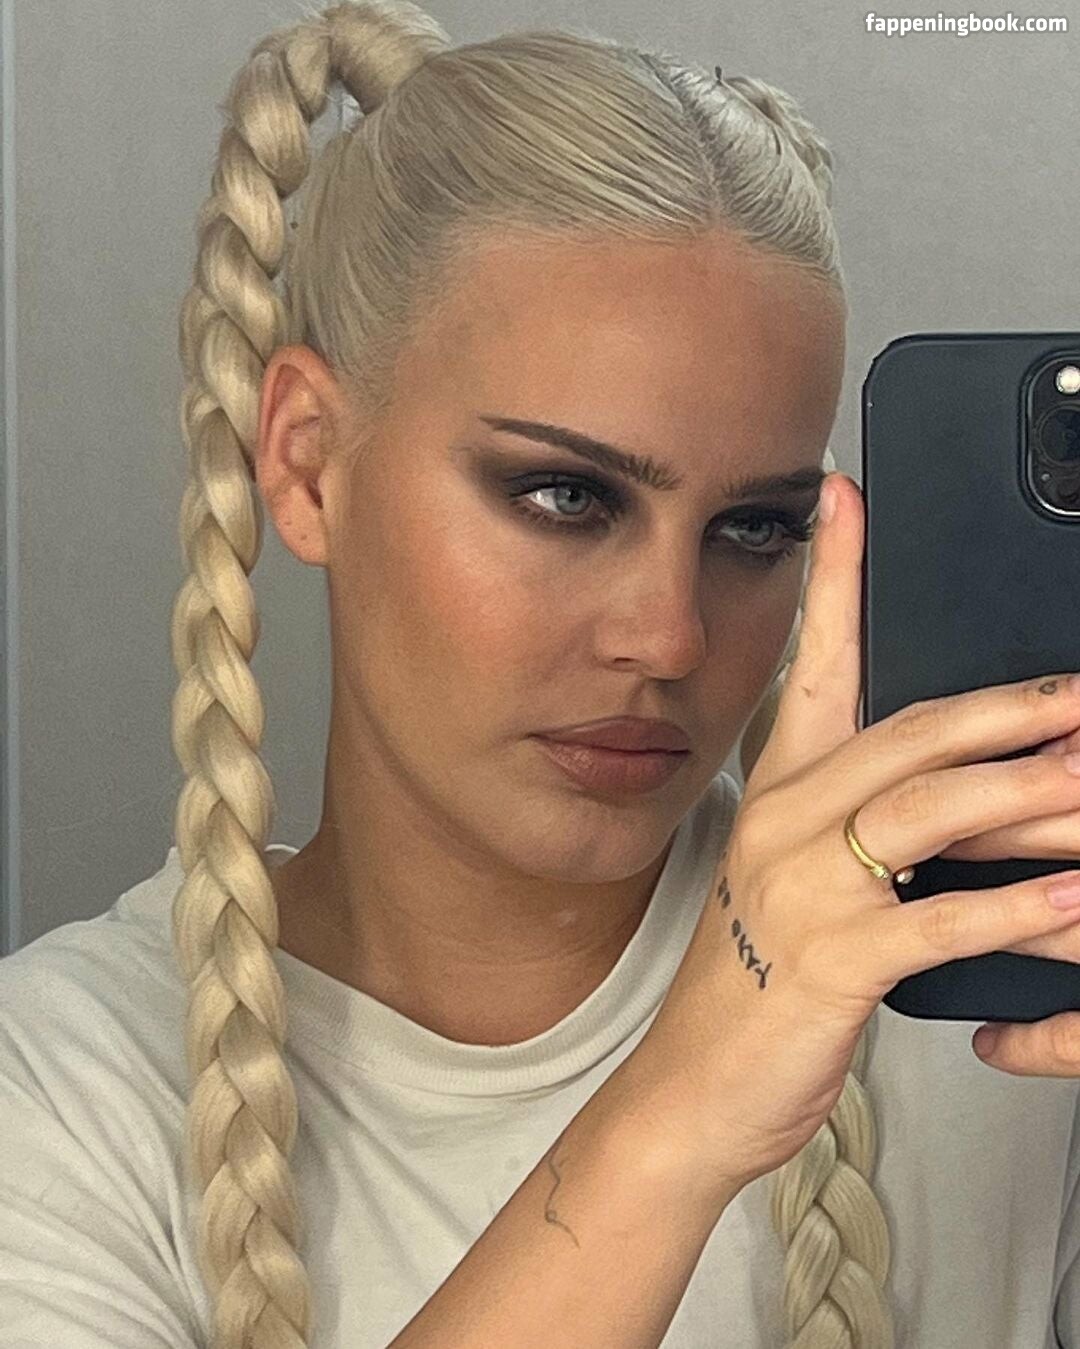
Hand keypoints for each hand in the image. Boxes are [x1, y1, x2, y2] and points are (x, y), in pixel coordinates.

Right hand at [614, 470, 1079, 1201]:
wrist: (698, 1087)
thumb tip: (975, 782)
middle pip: (907, 733)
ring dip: (1030, 793)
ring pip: (929, 812)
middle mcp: (786, 822)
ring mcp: (802, 888)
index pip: (814, 663)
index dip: (835, 575)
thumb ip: (874, 825)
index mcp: (782, 792)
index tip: (845, 497)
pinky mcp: (831, 961)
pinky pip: (939, 918)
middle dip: (1009, 707)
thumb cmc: (759, 980)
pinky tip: (1074, 898)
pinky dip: (1017, 908)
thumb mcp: (806, 883)